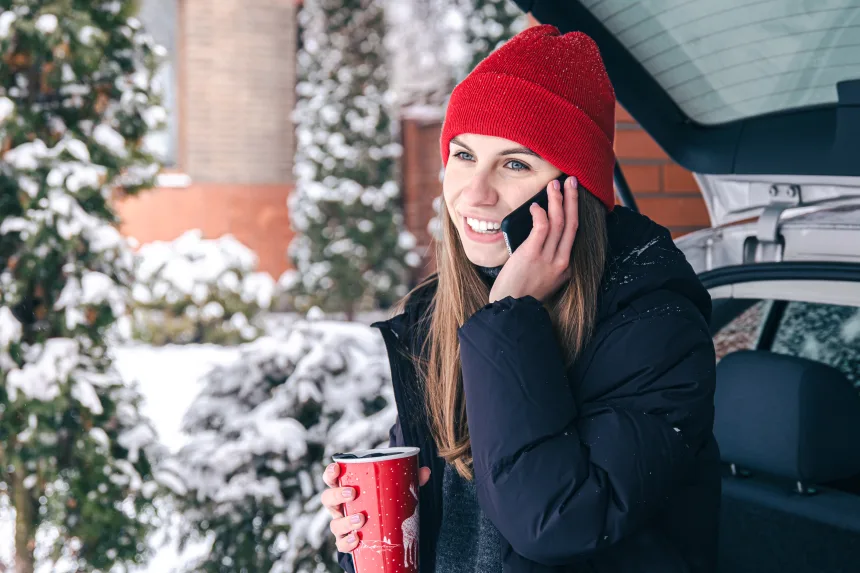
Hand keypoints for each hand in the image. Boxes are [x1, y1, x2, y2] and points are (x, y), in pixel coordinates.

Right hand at [322, 462, 431, 551]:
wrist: (380, 531)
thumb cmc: (381, 504)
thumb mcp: (393, 491)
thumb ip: (409, 479)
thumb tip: (426, 471)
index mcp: (347, 489)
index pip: (332, 478)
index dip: (330, 473)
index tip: (337, 468)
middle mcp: (340, 507)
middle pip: (328, 499)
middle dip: (337, 495)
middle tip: (352, 493)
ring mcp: (342, 525)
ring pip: (334, 523)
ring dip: (345, 521)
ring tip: (361, 519)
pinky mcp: (346, 542)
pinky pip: (341, 543)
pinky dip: (347, 542)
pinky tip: (357, 540)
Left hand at [489, 176, 578, 303]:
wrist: (510, 310)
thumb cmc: (519, 294)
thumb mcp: (541, 278)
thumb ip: (544, 259)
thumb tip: (539, 232)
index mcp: (565, 268)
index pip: (574, 234)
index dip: (574, 212)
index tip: (572, 196)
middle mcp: (561, 262)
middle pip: (572, 223)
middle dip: (572, 199)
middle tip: (572, 181)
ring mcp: (548, 259)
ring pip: (559, 222)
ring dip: (558, 200)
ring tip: (555, 185)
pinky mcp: (532, 255)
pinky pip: (542, 228)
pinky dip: (541, 214)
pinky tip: (537, 205)